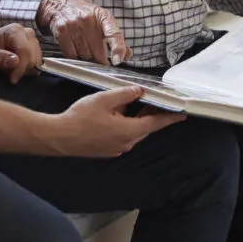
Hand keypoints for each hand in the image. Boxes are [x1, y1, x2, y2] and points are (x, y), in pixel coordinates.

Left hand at [0, 24, 41, 83]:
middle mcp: (26, 32)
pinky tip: (16, 69)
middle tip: (8, 75)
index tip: (12, 80)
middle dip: (22, 69)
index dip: (21, 68)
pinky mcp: (34, 49)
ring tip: (10, 71)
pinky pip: (38, 63)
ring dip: (25, 70)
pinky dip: (28, 70)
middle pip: (33, 56)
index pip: (25, 51)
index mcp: (15, 30)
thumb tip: (15, 61)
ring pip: (37, 60)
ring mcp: (32, 40)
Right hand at [36, 0, 131, 65]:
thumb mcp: (102, 19)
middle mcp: (89, 21)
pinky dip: (75, 57)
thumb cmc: (85, 13)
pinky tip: (76, 50)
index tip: (118, 60)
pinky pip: (71, 55)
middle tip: (100, 59)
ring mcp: (74, 26)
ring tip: (86, 50)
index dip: (118, 48)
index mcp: (103, 16)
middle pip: (99, 52)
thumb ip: (115, 36)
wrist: (59, 3)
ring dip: (87, 58)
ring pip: (85, 56)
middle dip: (101, 59)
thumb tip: (127, 54)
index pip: (113, 33)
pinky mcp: (62, 33)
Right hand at [51, 87, 184, 156]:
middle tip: (158, 102)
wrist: (59, 137)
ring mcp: (116, 149)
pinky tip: (117, 114)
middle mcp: (125, 143)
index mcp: (128, 131)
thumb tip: (139, 91)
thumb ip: (125, 94)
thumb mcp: (104, 99)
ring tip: (136, 103)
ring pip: (133, 131)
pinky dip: (126, 125)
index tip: (182, 114)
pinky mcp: (107, 150)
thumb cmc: (80, 118)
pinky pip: (123, 136)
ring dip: (137, 119)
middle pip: (145, 127)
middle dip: (152, 114)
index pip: (155, 123)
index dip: (169, 118)